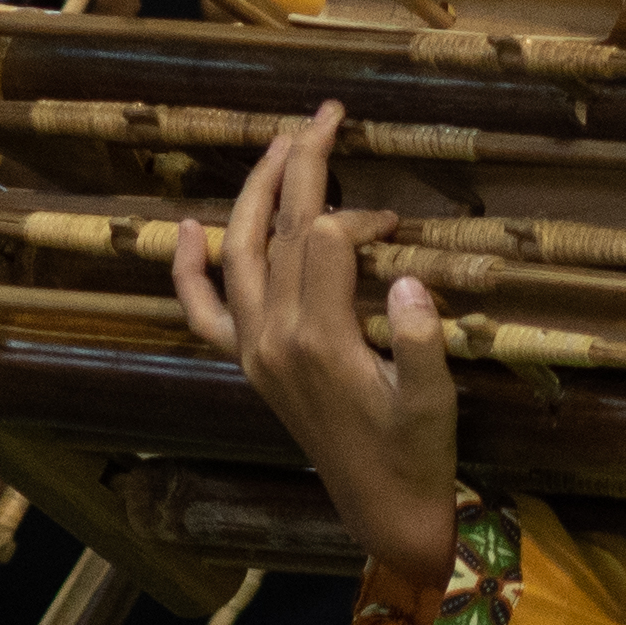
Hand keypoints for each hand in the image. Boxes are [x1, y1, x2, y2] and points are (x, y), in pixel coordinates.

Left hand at [167, 106, 455, 585]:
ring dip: (254, 194)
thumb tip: (409, 278)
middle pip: (277, 230)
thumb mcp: (436, 399)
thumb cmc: (417, 453)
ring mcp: (253, 351)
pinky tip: (189, 227)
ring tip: (279, 143)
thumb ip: (421, 339)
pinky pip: (203, 312)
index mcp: (320, 341)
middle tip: (324, 112)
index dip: (360, 216)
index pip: (326, 241)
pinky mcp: (249, 365)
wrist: (383, 512)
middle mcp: (274, 340)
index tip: (396, 223)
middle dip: (299, 164)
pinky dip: (189, 269)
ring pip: (238, 253)